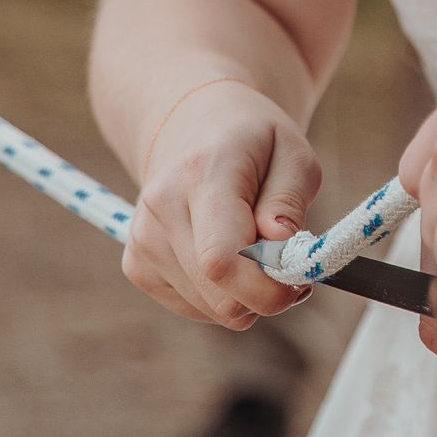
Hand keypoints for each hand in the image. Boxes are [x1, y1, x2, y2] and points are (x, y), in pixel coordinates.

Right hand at [122, 82, 322, 330]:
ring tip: (255, 250)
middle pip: (219, 295)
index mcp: (203, 173)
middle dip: (266, 294)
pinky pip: (194, 309)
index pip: (222, 259)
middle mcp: (162, 208)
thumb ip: (289, 199)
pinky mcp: (136, 264)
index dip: (266, 288)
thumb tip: (280, 244)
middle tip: (288, 265)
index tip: (300, 280)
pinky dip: (221, 295)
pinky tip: (226, 256)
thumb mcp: (293, 151)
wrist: (192, 127)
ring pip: (210, 309)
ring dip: (245, 295)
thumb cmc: (254, 142)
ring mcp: (142, 239)